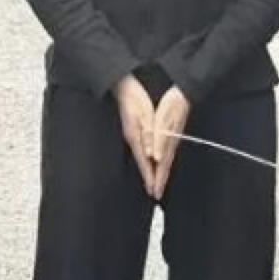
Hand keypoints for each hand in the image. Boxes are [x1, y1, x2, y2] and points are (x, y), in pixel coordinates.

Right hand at [112, 75, 159, 196]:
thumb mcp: (144, 116)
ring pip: (143, 158)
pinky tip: (149, 162)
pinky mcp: (133, 131)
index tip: (155, 191)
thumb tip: (152, 155)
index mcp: (137, 137)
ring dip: (149, 172)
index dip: (152, 178)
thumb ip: (149, 136)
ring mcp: (132, 135)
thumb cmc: (134, 98)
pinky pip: (141, 151)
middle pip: (144, 164)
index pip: (146, 162)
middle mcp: (133, 139)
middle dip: (150, 179)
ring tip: (153, 184)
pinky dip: (146, 161)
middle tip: (156, 193)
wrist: (122, 86)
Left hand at [149, 87, 191, 199]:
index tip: (154, 193)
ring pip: (167, 161)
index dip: (157, 180)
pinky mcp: (174, 134)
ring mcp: (174, 139)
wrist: (185, 92)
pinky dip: (165, 163)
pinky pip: (168, 154)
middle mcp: (172, 143)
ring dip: (162, 173)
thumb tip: (155, 157)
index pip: (161, 166)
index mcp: (167, 142)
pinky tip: (163, 163)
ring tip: (159, 184)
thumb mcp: (163, 120)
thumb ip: (159, 139)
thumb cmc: (173, 104)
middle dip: (160, 181)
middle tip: (156, 195)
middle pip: (165, 166)